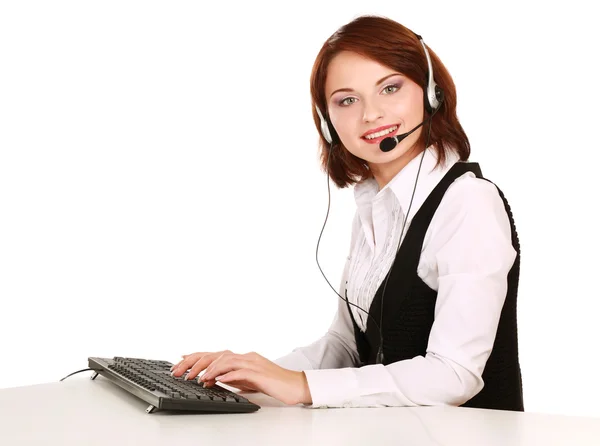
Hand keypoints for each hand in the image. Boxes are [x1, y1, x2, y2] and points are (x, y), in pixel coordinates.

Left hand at [170, 350, 311, 405]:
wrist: (295, 386)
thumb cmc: (273, 384)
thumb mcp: (248, 381)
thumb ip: (232, 377)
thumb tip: (212, 379)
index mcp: (242, 357)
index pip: (215, 354)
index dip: (196, 357)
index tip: (179, 362)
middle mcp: (246, 356)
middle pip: (216, 354)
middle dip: (195, 362)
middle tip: (179, 371)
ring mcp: (252, 362)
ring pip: (225, 359)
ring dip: (208, 368)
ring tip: (196, 378)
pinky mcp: (258, 372)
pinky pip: (238, 370)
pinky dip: (225, 374)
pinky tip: (215, 379)